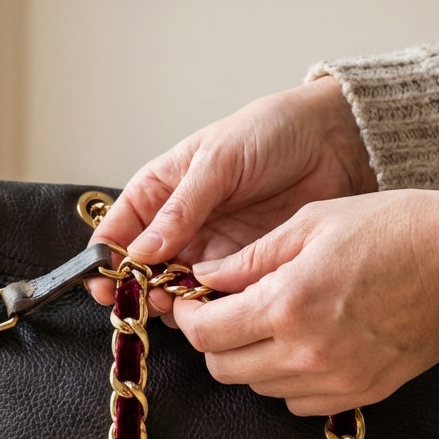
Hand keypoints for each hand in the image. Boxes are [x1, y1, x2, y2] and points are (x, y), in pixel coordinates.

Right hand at [88, 75, 373, 316]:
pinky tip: (216, 307)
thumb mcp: (219, 160)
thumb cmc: (271, 131)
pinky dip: (212, 306)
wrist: (333, 139)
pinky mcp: (244, 267)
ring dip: (174, 302)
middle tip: (151, 300)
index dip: (106, 261)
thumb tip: (142, 250)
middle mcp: (180, 224)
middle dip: (139, 290)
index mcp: (161, 190)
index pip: (118, 231)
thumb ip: (183, 206)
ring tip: (182, 305)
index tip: (105, 285)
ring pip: (177, 289)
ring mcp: (211, 248)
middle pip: (142, 270)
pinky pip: (218, 295)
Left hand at [171, 191, 438, 416]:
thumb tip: (205, 277)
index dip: (188, 317)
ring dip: (250, 358)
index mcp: (288, 303)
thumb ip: (251, 257)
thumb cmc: (392, 229)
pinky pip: (299, 402)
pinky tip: (302, 345)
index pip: (206, 333)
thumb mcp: (312, 223)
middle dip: (214, 340)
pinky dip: (287, 379)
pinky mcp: (362, 393)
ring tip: (268, 322)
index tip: (192, 301)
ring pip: (259, 387)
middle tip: (224, 311)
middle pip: (224, 369)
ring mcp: (336, 379)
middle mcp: (306, 352)